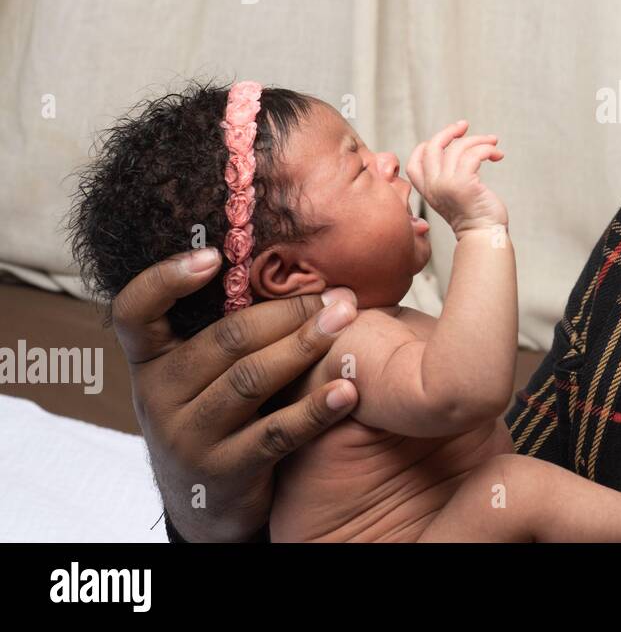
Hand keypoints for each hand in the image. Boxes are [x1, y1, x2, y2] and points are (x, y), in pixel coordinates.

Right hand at [110, 247, 359, 541]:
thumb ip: (228, 327)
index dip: (165, 279)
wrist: (206, 501)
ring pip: (251, 380)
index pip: (135, 311)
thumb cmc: (217, 411)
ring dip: (305, 346)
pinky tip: (348, 390)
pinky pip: (276, 433)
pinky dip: (316, 409)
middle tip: (336, 295)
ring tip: (345, 321)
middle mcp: (159, 396)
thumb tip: (295, 268)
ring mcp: (188, 437)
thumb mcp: (202, 372)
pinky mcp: (225, 471)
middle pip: (225, 340)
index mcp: (151, 360)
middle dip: (287, 312)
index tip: (214, 256)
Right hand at [407, 120, 507, 237]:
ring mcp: (447, 185)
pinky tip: (497, 156)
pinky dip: (487, 149)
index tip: (448, 138)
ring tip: (493, 143)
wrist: (485, 237)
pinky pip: (474, 154)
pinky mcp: (464, 184)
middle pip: (432, 147)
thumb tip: (458, 147)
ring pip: (457, 148)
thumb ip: (448, 177)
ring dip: (478, 140)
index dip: (427, 145)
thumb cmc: (475, 216)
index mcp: (428, 191)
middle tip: (464, 126)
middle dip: (448, 132)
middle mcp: (433, 186)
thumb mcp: (454, 195)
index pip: (414, 161)